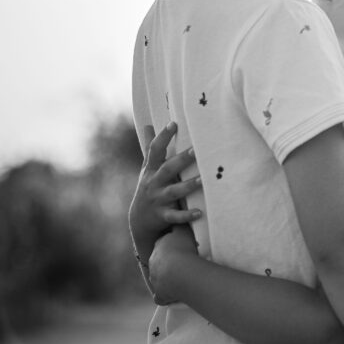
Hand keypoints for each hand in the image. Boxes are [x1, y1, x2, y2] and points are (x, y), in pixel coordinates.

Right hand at [128, 122, 202, 258]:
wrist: (140, 219)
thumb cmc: (150, 186)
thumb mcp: (148, 167)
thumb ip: (151, 147)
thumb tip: (149, 125)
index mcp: (151, 169)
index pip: (155, 150)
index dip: (163, 136)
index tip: (174, 123)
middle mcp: (154, 183)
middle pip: (167, 169)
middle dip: (181, 160)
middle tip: (197, 150)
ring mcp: (158, 200)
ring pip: (173, 192)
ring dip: (188, 186)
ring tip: (203, 179)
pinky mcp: (163, 216)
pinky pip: (175, 216)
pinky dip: (186, 215)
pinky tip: (200, 212)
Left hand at [150, 225, 198, 304]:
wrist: (180, 270)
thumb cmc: (184, 249)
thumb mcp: (184, 232)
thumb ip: (181, 224)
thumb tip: (179, 218)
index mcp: (159, 248)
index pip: (162, 245)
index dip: (170, 247)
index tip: (179, 249)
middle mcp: (153, 263)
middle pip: (159, 263)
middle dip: (167, 264)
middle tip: (182, 265)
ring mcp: (155, 279)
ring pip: (158, 279)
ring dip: (166, 280)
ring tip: (180, 280)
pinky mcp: (159, 294)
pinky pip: (160, 297)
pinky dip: (165, 298)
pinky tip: (173, 298)